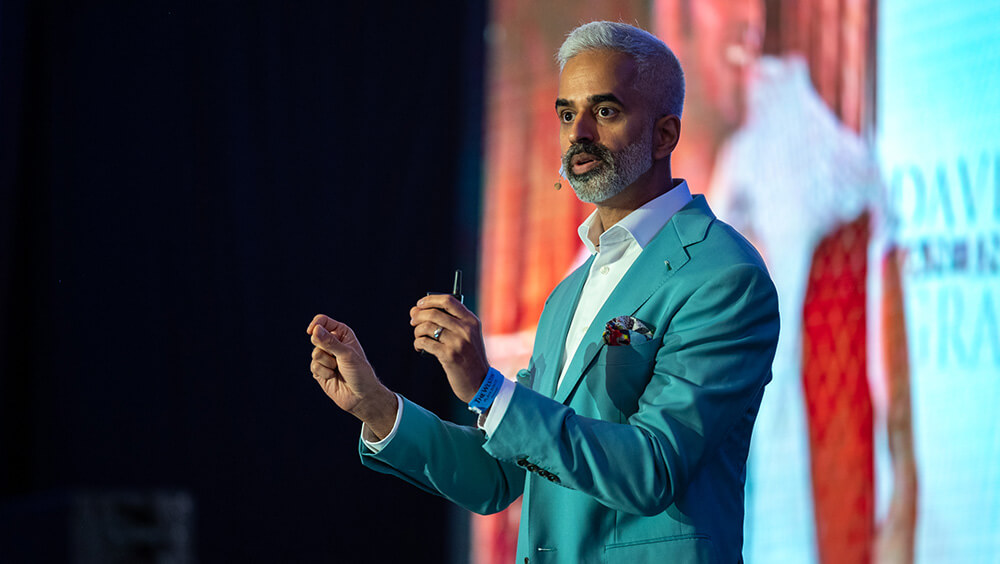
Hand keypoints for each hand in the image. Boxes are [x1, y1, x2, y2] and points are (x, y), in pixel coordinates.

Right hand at [307, 315, 396, 437]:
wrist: (361, 396)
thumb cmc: (360, 372)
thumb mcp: (347, 354)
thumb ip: (330, 342)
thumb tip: (314, 330)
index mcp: (342, 333)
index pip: (323, 321)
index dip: (316, 324)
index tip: (312, 331)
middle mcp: (332, 343)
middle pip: (315, 337)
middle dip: (325, 349)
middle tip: (337, 357)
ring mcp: (325, 357)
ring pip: (314, 353)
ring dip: (327, 363)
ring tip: (338, 369)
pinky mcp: (320, 370)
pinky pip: (313, 366)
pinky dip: (323, 372)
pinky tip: (333, 377)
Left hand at [410, 294, 489, 402]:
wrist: (480, 382)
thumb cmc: (469, 358)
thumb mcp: (468, 336)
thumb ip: (450, 322)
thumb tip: (418, 310)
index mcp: (471, 321)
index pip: (449, 301)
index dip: (430, 300)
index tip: (419, 304)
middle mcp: (466, 329)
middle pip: (434, 313)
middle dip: (418, 315)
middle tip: (413, 321)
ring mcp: (458, 342)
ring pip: (427, 327)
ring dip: (417, 331)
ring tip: (417, 336)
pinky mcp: (449, 356)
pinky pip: (425, 342)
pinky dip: (418, 343)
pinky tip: (419, 346)